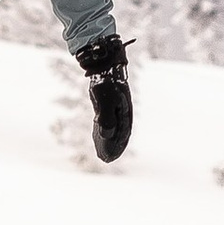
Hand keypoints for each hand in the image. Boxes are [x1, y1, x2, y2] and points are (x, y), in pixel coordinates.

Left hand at [73, 31, 132, 161]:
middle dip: (113, 147)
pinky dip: (104, 130)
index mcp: (125, 113)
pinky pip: (108, 120)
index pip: (121, 135)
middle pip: (119, 134)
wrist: (105, 64)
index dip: (115, 148)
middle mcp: (123, 112)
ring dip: (109, 140)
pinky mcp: (109, 103)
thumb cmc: (105, 83)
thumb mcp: (105, 101)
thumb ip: (107, 119)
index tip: (107, 159)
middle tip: (105, 159)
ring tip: (102, 152)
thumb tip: (106, 135)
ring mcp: (116, 107)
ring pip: (114, 128)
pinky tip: (98, 135)